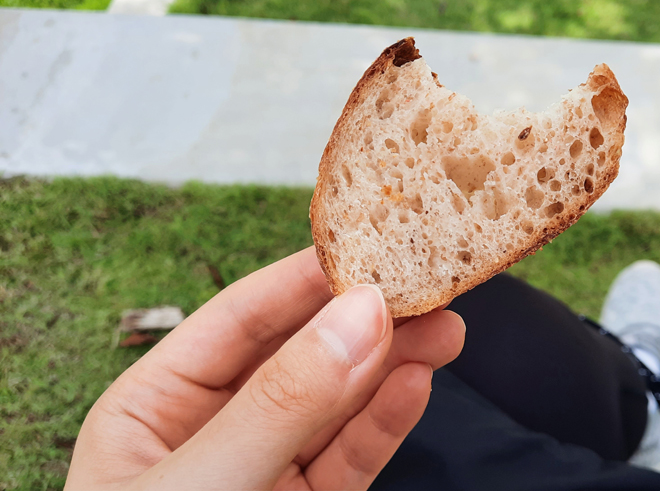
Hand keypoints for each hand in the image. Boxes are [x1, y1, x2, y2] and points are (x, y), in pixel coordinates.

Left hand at [65, 247, 465, 489]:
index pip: (240, 320)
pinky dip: (388, 421)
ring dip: (393, 364)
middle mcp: (214, 432)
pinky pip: (352, 456)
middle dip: (365, 320)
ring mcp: (267, 472)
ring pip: (338, 404)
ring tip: (446, 330)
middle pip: (301, 355)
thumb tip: (359, 319)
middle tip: (429, 289)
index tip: (370, 249)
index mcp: (156, 408)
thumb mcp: (204, 488)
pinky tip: (418, 385)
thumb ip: (281, 406)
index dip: (307, 279)